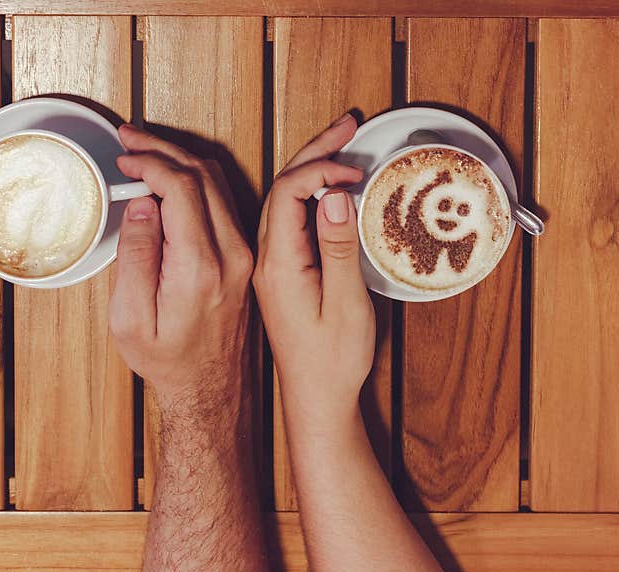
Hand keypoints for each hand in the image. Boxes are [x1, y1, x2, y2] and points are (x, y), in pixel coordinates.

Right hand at [109, 125, 252, 406]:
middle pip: (203, 176)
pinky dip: (196, 182)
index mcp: (201, 267)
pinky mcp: (247, 260)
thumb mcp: (130, 319)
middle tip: (130, 139)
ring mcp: (245, 256)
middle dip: (163, 149)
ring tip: (145, 153)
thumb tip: (144, 203)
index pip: (181, 187)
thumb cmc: (168, 362)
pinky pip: (225, 204)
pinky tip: (171, 180)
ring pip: (218, 185)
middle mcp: (232, 255)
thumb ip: (136, 256)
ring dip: (181, 161)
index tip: (124, 155)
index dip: (149, 161)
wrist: (212, 393)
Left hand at [254, 114, 373, 426]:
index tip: (353, 168)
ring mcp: (270, 266)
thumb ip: (338, 250)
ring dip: (310, 166)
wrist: (312, 400)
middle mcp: (266, 260)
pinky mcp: (279, 273)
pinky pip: (287, 218)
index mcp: (278, 265)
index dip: (320, 168)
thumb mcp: (346, 307)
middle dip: (314, 151)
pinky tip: (326, 186)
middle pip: (281, 187)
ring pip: (282, 200)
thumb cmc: (331, 363)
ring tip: (341, 142)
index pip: (287, 193)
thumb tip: (333, 197)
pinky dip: (308, 192)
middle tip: (348, 123)